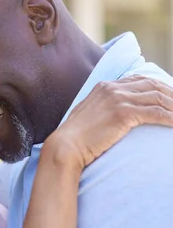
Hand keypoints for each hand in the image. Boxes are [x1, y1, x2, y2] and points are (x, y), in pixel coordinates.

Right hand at [47, 76, 172, 169]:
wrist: (65, 148)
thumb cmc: (75, 139)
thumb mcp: (89, 117)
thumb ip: (104, 110)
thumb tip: (116, 118)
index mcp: (105, 87)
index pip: (140, 80)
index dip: (160, 88)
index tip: (171, 98)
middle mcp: (112, 88)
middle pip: (153, 86)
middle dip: (172, 95)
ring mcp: (117, 99)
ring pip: (158, 98)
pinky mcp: (122, 113)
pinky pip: (155, 113)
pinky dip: (170, 118)